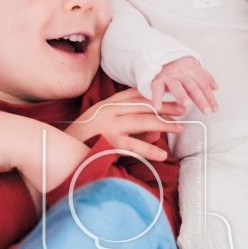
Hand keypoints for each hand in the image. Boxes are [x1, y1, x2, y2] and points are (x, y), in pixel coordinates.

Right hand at [65, 89, 185, 161]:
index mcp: (110, 103)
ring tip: (180, 128)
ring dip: (165, 124)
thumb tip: (153, 130)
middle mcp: (112, 111)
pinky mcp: (110, 143)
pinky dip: (150, 150)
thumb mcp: (104, 120)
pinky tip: (163, 153)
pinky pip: (134, 146)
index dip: (157, 95)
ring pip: (144, 121)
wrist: (63, 146)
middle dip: (166, 107)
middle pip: (145, 105)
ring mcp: (111, 126)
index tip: (173, 95)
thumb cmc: (85, 135)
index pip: (137, 95)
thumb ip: (126, 120)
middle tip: (184, 109)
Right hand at [151, 57, 218, 113]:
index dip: (210, 98)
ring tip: (187, 104)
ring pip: (177, 86)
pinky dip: (156, 98)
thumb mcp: (194, 68)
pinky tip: (158, 106)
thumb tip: (216, 87)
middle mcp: (182, 73)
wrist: (161, 55)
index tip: (214, 109)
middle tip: (206, 110)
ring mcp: (170, 76)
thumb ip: (205, 78)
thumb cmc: (179, 66)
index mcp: (193, 70)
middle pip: (193, 87)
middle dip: (201, 99)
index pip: (204, 85)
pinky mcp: (158, 80)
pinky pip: (157, 89)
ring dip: (182, 95)